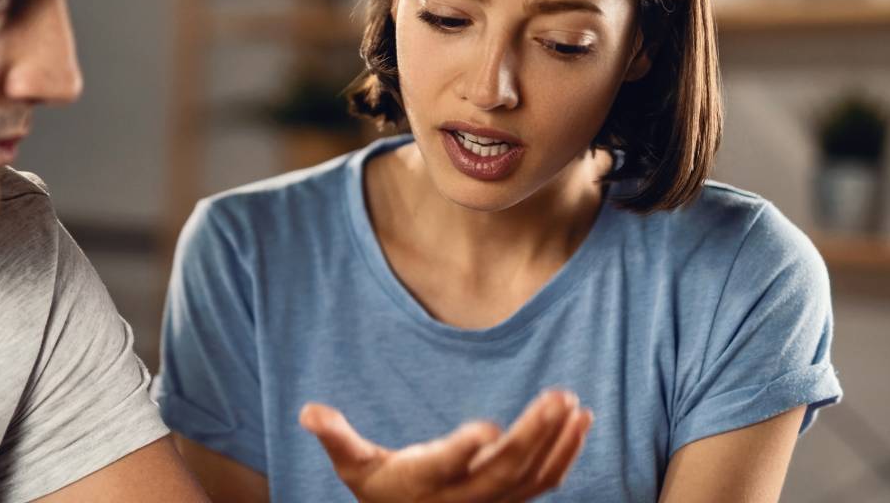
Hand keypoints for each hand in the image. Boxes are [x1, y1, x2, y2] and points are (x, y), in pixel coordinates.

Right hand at [299, 389, 592, 502]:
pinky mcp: (512, 500)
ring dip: (557, 443)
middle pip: (502, 471)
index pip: (445, 468)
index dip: (464, 452)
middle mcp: (461, 499)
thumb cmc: (381, 488)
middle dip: (533, 435)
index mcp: (420, 483)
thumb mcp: (353, 465)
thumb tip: (307, 411)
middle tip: (558, 396)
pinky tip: (582, 422)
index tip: (486, 427)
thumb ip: (336, 436)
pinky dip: (567, 455)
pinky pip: (545, 482)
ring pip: (531, 479)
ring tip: (575, 405)